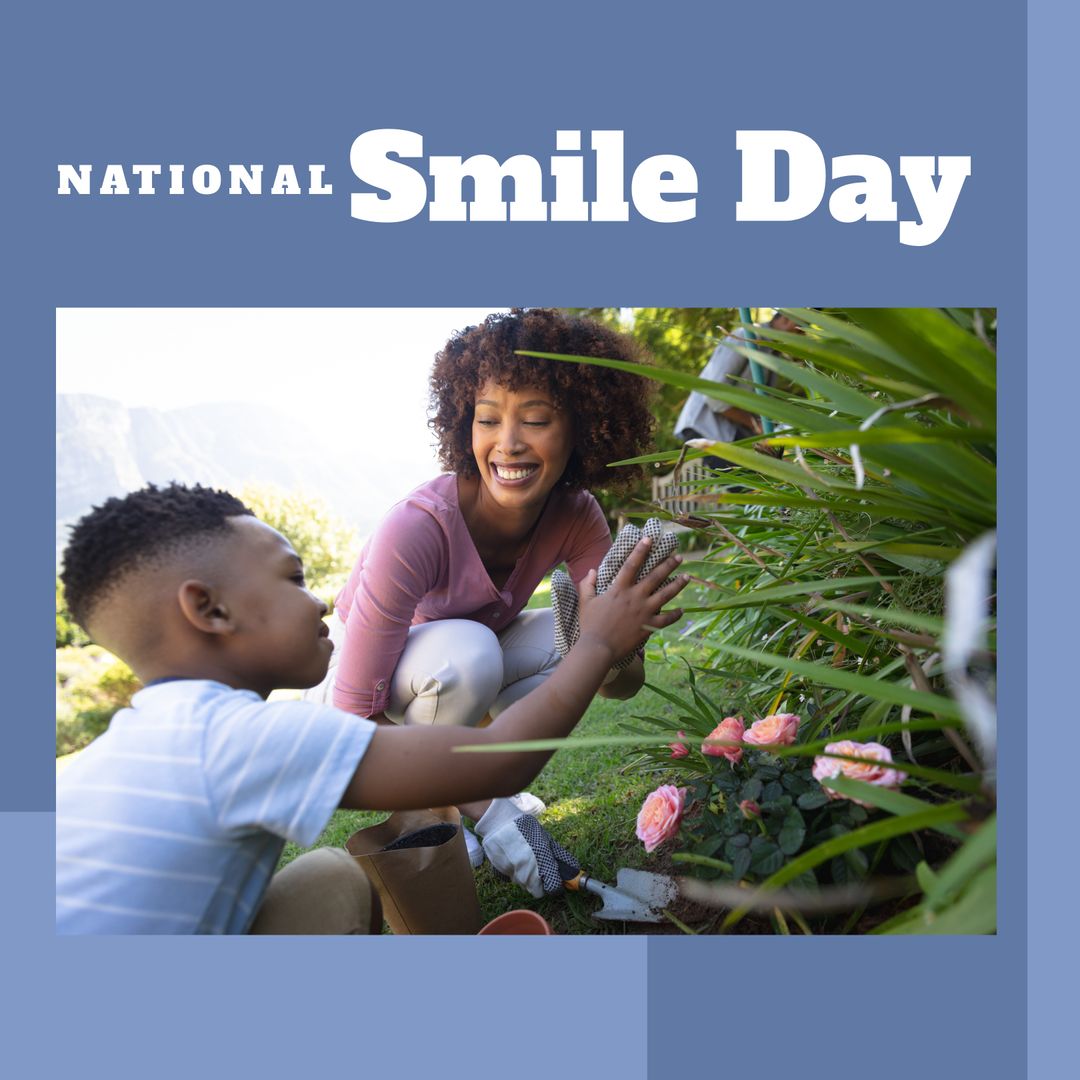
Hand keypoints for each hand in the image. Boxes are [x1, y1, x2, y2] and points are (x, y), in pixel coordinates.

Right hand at [480, 812, 580, 897]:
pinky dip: (513, 871)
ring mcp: (512, 874)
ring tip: (524, 857)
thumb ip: (559, 856)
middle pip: (536, 890)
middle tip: (538, 866)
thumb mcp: (546, 839)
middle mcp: (526, 873)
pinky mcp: (499, 873)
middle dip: (540, 881)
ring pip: (523, 884)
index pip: (551, 888)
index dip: (555, 884)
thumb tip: (573, 869)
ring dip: (526, 876)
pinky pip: (511, 878)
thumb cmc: (526, 827)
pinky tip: (513, 857)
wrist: (500, 820)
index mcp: (541, 863)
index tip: (555, 879)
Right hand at [577, 536, 687, 664]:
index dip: (641, 550)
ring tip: (687, 577)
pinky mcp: (649, 627)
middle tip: (679, 556)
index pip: (632, 564)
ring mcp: (644, 612)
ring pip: (666, 595)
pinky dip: (675, 615)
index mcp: (619, 589)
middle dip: (668, 564)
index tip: (650, 539)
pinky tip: (682, 610)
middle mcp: (635, 597)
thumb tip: (592, 571)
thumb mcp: (585, 602)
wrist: (598, 649)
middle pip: (656, 576)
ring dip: (678, 585)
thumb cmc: (589, 625)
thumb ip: (587, 585)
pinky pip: (666, 619)